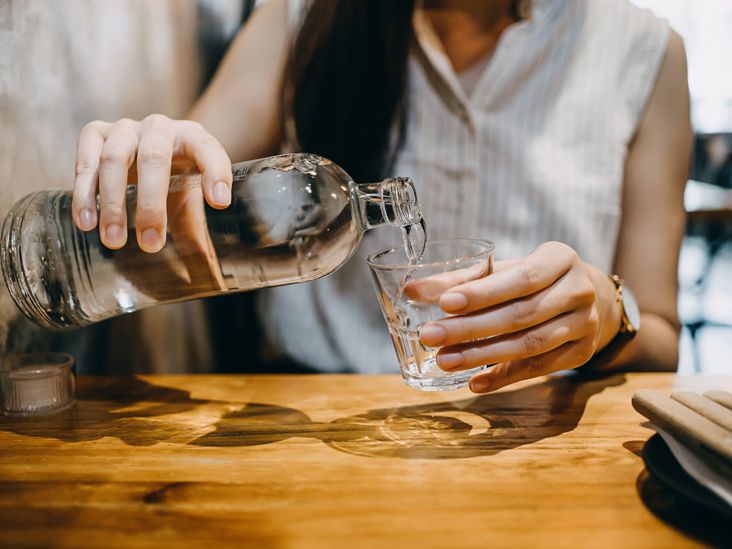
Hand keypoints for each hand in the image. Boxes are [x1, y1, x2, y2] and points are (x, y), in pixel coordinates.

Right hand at [72, 115, 231, 251]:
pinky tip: (86, 222)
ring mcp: (126, 128)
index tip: (219, 203)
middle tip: (150, 244)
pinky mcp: (95, 133)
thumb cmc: (173, 180)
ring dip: (113, 203)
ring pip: (114, 159)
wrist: (145, 152)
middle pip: (154, 158)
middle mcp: (159, 128)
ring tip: (113, 240)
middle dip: (151, 204)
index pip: (208, 149)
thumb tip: (209, 282)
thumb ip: (197, 237)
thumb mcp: (189, 204)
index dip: (215, 172)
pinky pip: (86, 160)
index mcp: (193, 139)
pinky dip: (84, 193)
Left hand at [417, 242, 621, 392]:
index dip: (482, 293)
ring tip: (445, 360)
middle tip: (430, 336)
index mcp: (560, 258)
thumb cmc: (531, 279)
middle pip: (520, 315)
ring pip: (529, 345)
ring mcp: (586, 324)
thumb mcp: (504, 270)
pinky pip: (539, 369)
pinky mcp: (582, 353)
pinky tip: (474, 382)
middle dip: (471, 328)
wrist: (584, 297)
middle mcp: (579, 290)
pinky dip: (504, 377)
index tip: (444, 303)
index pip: (520, 278)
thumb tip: (412, 290)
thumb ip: (460, 279)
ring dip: (482, 356)